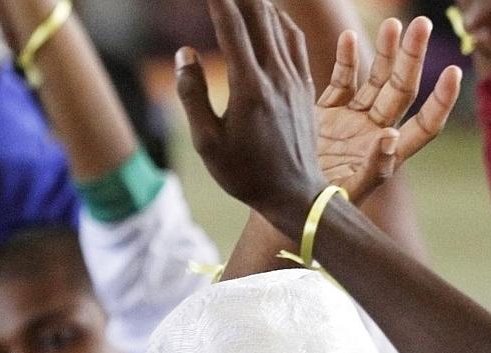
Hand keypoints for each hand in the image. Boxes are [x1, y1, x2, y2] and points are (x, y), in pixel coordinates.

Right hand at [176, 0, 326, 217]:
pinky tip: (270, 14)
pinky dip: (280, 20)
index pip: (231, 26)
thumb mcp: (208, 143)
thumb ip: (193, 95)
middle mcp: (276, 76)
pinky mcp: (305, 87)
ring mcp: (294, 80)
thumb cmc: (246, 174)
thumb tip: (185, 53)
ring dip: (259, 3)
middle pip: (258, 15)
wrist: (295, 194)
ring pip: (278, 24)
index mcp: (249, 87)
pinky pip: (294, 41)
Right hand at [315, 17, 461, 202]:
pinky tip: (349, 37)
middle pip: (402, 89)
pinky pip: (342, 80)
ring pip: (376, 79)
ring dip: (386, 52)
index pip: (425, 124)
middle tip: (421, 24)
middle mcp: (375, 132)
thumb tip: (392, 136)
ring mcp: (353, 119)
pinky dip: (346, 59)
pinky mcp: (328, 111)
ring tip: (393, 24)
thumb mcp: (346, 193)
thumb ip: (372, 168)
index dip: (441, 100)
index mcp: (388, 155)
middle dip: (412, 57)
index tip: (453, 72)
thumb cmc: (318, 210)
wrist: (283, 203)